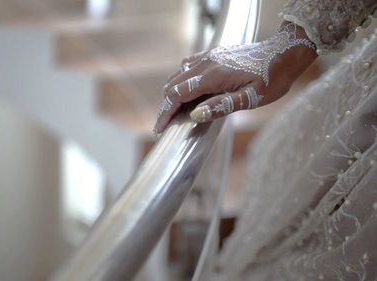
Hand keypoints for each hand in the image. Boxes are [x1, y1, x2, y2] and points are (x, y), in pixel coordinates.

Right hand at [153, 22, 316, 133]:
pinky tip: (187, 91)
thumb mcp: (251, 98)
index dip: (166, 113)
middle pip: (173, 84)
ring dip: (172, 93)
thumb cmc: (271, 78)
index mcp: (212, 76)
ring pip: (178, 75)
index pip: (178, 94)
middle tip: (165, 124)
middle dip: (166, 106)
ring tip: (173, 111)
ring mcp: (208, 56)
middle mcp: (206, 63)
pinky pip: (188, 66)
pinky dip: (181, 81)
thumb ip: (221, 106)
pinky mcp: (213, 54)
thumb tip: (195, 115)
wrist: (284, 53)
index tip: (159, 129)